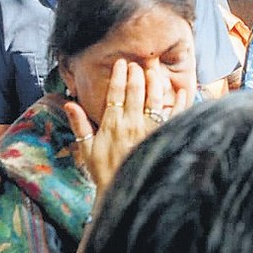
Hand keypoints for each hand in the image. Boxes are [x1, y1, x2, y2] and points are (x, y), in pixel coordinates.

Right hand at [65, 60, 190, 194]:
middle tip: (139, 62)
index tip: (121, 63)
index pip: (116, 94)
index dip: (119, 77)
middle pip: (136, 93)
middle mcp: (131, 124)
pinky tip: (182, 92)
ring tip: (155, 71)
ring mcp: (149, 131)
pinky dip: (180, 104)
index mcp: (112, 124)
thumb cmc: (104, 171)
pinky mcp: (162, 138)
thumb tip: (69, 103)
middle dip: (137, 74)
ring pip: (154, 101)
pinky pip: (174, 118)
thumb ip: (79, 124)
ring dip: (155, 84)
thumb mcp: (86, 148)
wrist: (124, 191)